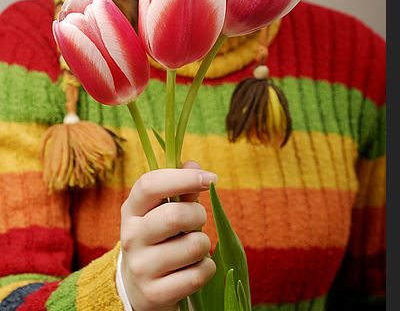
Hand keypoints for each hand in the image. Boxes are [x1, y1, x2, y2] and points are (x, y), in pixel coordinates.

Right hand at [120, 161, 216, 310]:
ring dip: (203, 245)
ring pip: (193, 246)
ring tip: (191, 248)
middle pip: (175, 215)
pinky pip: (199, 274)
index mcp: (131, 210)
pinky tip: (192, 269)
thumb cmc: (159, 238)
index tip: (210, 178)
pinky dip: (206, 269)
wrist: (137, 288)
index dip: (182, 177)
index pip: (149, 184)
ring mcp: (141, 268)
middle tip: (199, 220)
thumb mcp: (163, 211)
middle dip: (199, 215)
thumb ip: (181, 189)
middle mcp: (131, 237)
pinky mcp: (154, 294)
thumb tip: (194, 164)